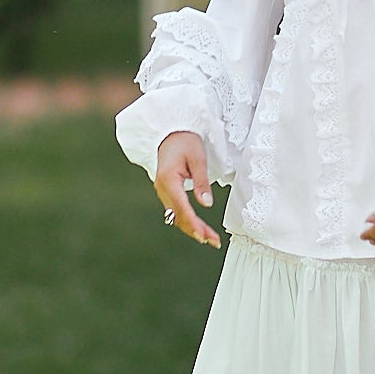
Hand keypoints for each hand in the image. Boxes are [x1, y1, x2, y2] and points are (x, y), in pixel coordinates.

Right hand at [154, 131, 221, 247]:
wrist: (171, 132)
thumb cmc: (185, 141)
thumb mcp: (198, 158)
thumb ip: (202, 182)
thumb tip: (206, 203)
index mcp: (168, 179)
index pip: (181, 207)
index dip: (193, 223)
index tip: (203, 235)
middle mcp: (162, 187)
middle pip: (178, 215)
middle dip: (195, 230)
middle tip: (212, 241)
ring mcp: (163, 190)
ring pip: (177, 215)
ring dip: (192, 227)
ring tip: (210, 238)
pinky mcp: (167, 191)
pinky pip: (177, 209)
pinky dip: (188, 219)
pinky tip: (200, 227)